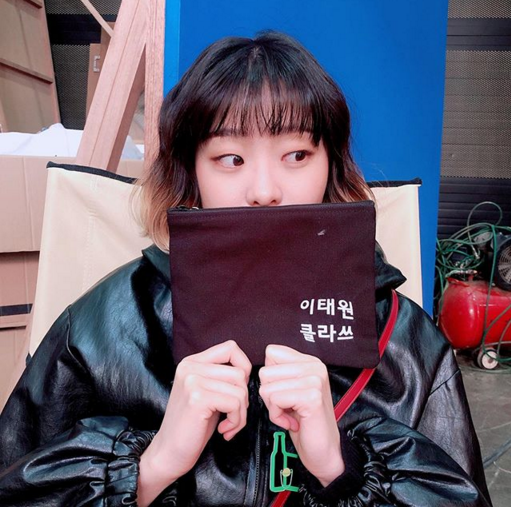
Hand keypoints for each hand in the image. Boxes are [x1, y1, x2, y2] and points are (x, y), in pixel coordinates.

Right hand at [138, 340, 250, 504]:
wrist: (168, 452)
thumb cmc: (192, 425)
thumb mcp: (206, 391)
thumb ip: (221, 376)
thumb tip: (247, 371)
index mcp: (192, 362)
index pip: (231, 348)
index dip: (244, 368)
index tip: (237, 390)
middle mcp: (190, 367)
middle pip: (239, 372)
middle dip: (244, 398)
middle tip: (232, 415)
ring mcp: (192, 381)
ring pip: (240, 389)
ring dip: (241, 413)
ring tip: (228, 424)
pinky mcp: (197, 398)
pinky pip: (235, 403)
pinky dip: (237, 421)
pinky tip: (224, 429)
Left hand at [259, 345, 344, 486]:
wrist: (324, 451)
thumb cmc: (304, 421)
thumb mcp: (290, 389)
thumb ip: (280, 373)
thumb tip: (261, 367)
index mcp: (309, 361)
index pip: (271, 352)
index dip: (270, 377)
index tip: (284, 393)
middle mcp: (315, 366)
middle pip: (265, 371)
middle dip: (269, 394)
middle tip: (287, 407)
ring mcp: (315, 380)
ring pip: (267, 387)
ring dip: (273, 407)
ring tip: (290, 414)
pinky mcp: (312, 397)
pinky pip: (275, 400)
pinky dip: (277, 416)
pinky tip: (292, 422)